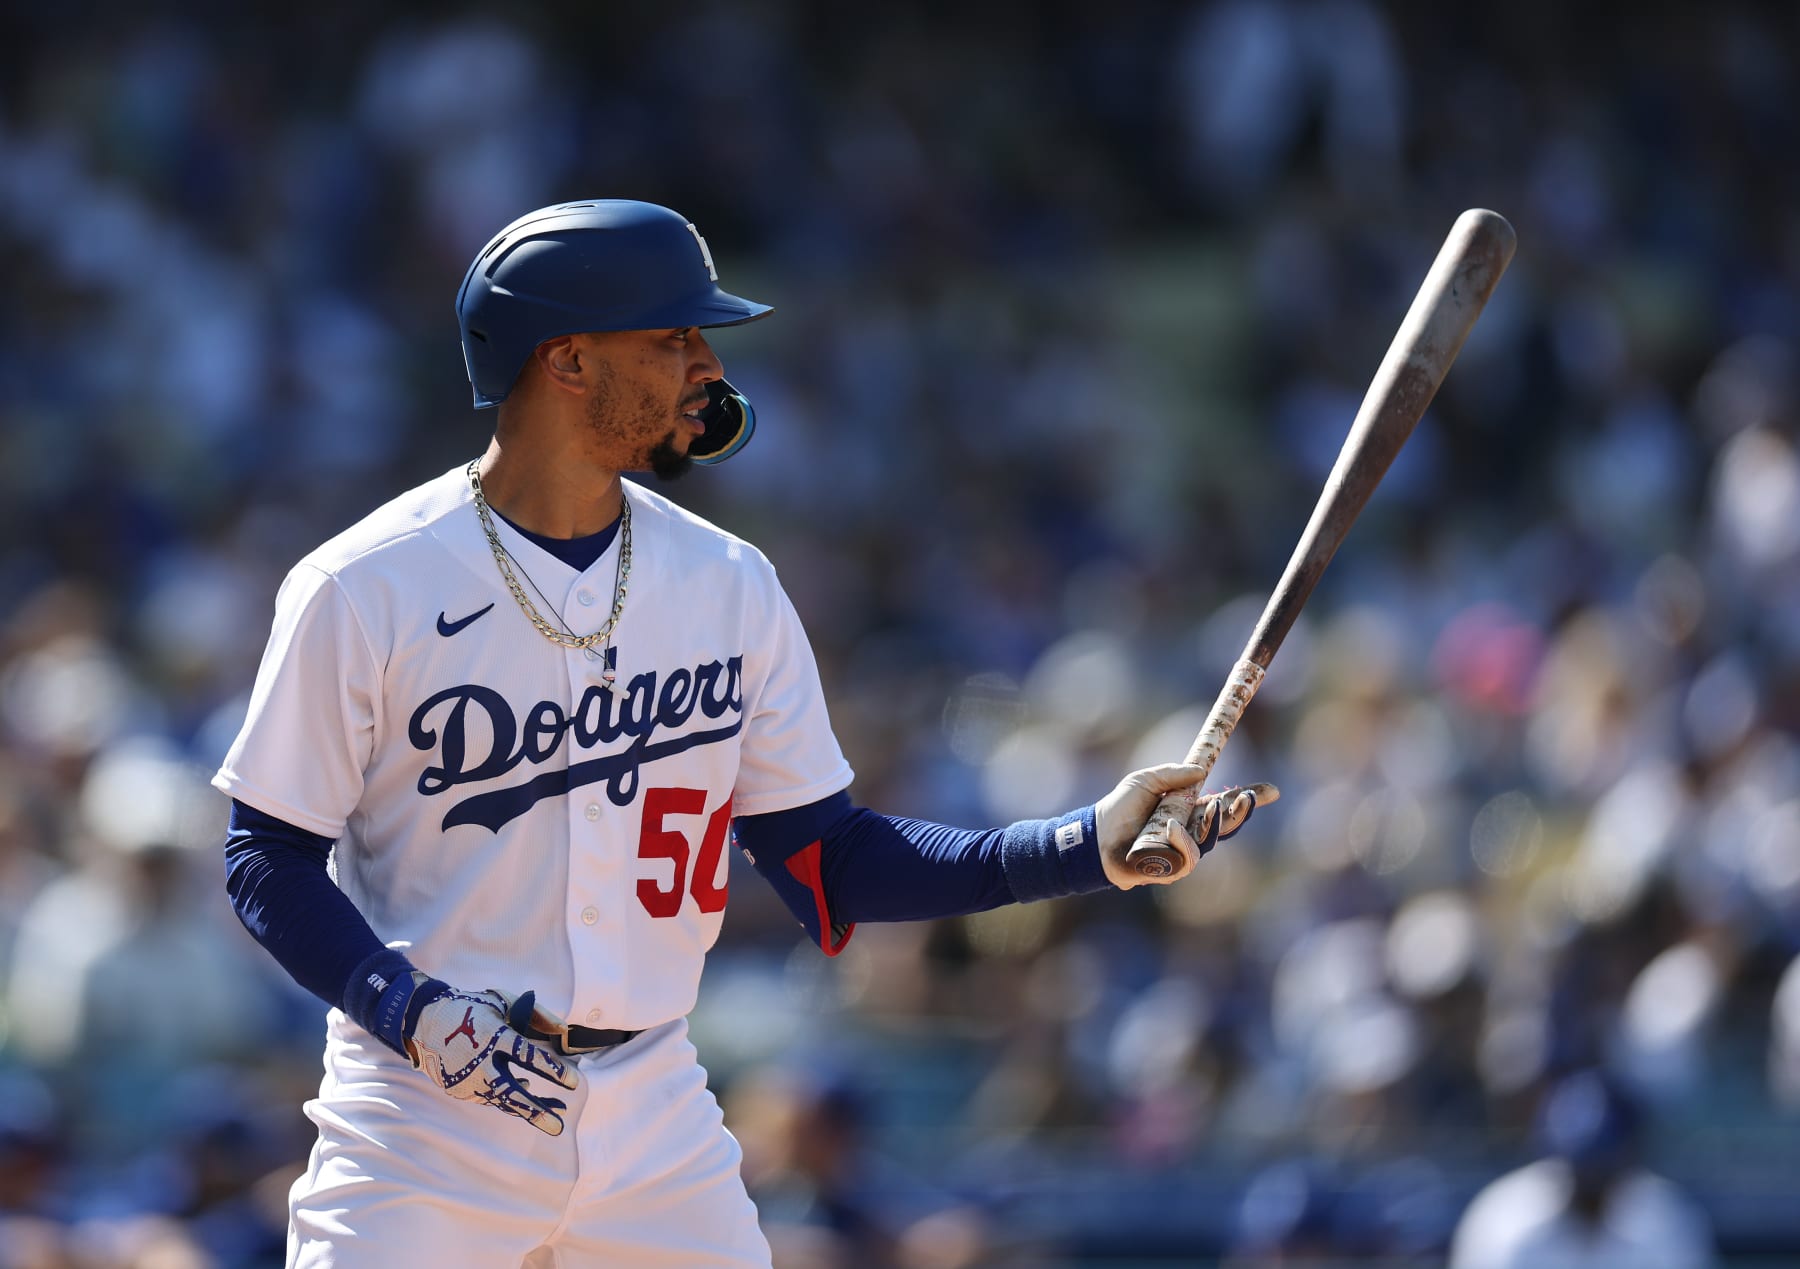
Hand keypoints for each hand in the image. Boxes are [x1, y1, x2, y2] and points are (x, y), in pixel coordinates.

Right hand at [403, 978, 579, 1135]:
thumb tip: (563, 1031)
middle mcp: (481, 1062)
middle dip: (536, 1111)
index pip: (527, 1055)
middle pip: (510, 1092)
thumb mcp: (503, 1002)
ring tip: (556, 1121)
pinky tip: (529, 1095)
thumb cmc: (471, 1008)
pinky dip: (510, 1100)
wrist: (424, 1022)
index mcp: (493, 1037)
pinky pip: (492, 1098)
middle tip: (558, 1127)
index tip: (574, 1082)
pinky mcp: (462, 1090)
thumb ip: (536, 1014)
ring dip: (531, 1111)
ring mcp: (469, 1080)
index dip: (551, 1069)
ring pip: (504, 1102)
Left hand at [1095, 765, 1277, 888]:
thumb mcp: (1145, 781)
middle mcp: (1189, 832)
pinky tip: (1171, 829)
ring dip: (1212, 825)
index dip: (1248, 800)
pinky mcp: (1170, 869)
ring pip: (1210, 842)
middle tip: (1246, 798)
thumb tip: (1201, 770)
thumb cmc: (1119, 809)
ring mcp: (1181, 852)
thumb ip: (1172, 774)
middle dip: (1241, 813)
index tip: (1270, 791)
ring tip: (1207, 807)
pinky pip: (1187, 858)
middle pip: (1226, 827)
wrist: (1095, 835)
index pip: (1225, 806)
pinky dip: (1182, 841)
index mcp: (1188, 811)